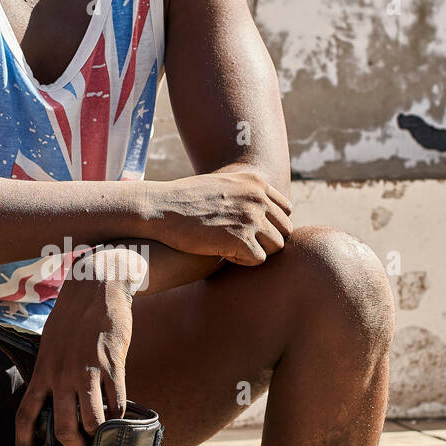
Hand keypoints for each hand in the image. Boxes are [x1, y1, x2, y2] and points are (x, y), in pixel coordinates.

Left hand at [14, 274, 133, 445]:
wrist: (96, 286)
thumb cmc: (73, 315)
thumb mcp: (50, 343)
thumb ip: (52, 371)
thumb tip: (56, 397)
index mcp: (43, 370)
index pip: (26, 414)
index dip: (23, 443)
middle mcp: (61, 375)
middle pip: (62, 428)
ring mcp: (88, 371)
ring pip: (92, 422)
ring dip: (99, 435)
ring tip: (103, 433)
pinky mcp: (113, 366)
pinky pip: (118, 403)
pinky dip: (119, 415)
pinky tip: (120, 414)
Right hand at [155, 167, 291, 264]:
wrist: (160, 208)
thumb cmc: (183, 201)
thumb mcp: (220, 186)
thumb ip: (242, 195)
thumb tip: (256, 212)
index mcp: (255, 182)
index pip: (285, 210)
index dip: (272, 225)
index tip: (254, 233)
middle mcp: (258, 198)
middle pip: (285, 230)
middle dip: (268, 241)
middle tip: (244, 246)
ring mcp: (251, 218)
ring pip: (276, 246)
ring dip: (258, 252)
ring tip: (233, 250)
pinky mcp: (241, 239)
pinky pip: (259, 259)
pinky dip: (243, 262)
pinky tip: (224, 255)